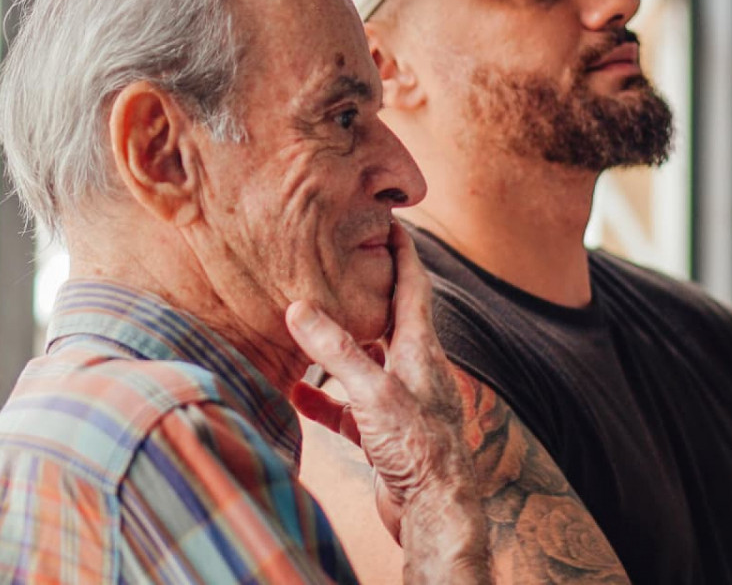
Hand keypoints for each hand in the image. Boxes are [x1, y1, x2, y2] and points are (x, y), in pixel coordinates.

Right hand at [286, 224, 488, 581]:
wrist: (434, 510)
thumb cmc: (417, 448)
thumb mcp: (373, 392)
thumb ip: (337, 350)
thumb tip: (299, 307)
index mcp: (420, 348)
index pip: (412, 285)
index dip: (401, 251)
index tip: (389, 221)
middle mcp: (413, 368)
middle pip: (389, 318)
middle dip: (366, 290)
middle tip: (339, 264)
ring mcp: (399, 401)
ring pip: (366, 361)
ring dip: (339, 344)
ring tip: (308, 323)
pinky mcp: (384, 433)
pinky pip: (348, 405)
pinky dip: (324, 395)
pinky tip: (297, 391)